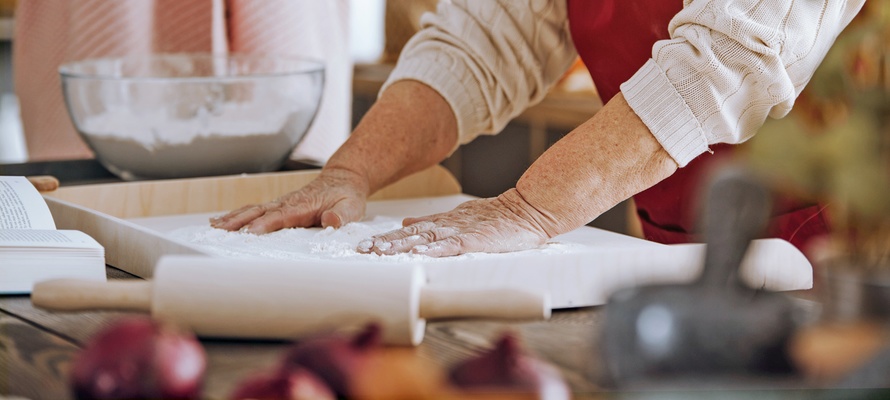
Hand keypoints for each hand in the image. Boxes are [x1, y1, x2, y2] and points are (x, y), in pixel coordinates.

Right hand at [210, 169, 368, 232]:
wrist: (344, 180)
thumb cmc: (346, 196)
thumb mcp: (351, 207)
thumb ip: (341, 215)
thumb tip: (331, 221)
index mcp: (304, 205)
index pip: (282, 216)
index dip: (266, 224)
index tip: (251, 232)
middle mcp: (288, 203)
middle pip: (260, 211)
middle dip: (240, 221)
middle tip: (221, 231)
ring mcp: (281, 204)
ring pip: (253, 210)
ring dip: (233, 218)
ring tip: (214, 227)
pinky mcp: (278, 206)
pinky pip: (255, 210)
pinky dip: (237, 215)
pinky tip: (222, 221)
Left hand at [357, 189, 550, 256]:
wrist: (527, 210)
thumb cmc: (498, 219)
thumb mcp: (460, 218)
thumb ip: (433, 223)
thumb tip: (405, 224)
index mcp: (443, 223)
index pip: (409, 231)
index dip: (387, 238)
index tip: (366, 246)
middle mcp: (447, 225)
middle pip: (410, 235)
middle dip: (386, 242)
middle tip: (364, 249)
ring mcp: (460, 231)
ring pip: (425, 238)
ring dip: (402, 245)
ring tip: (381, 251)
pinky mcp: (475, 239)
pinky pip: (452, 244)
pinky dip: (434, 248)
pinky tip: (419, 252)